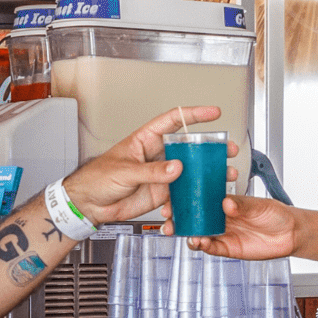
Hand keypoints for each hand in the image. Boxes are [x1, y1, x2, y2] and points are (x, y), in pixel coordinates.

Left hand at [62, 106, 237, 224]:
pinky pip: (182, 194)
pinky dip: (192, 198)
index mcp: (147, 140)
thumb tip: (176, 168)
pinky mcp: (162, 194)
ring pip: (191, 172)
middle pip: (190, 147)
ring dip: (208, 174)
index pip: (173, 121)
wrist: (90, 204)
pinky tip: (199, 200)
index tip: (213, 112)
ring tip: (224, 176)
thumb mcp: (124, 171)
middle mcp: (158, 155)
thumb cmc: (97, 179)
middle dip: (211, 148)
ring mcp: (162, 175)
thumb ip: (151, 171)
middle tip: (228, 150)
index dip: (194, 114)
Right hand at [177, 194, 298, 259]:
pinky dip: (203, 246)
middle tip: (170, 220)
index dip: (185, 200)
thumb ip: (242, 205)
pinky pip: (211, 248)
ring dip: (189, 234)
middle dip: (179, 220)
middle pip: (194, 219)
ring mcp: (223, 233)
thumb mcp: (259, 205)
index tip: (174, 199)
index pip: (200, 200)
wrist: (290, 233)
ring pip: (199, 234)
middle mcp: (220, 218)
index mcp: (224, 202)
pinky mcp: (228, 248)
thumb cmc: (276, 213)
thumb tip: (227, 203)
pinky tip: (200, 243)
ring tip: (186, 234)